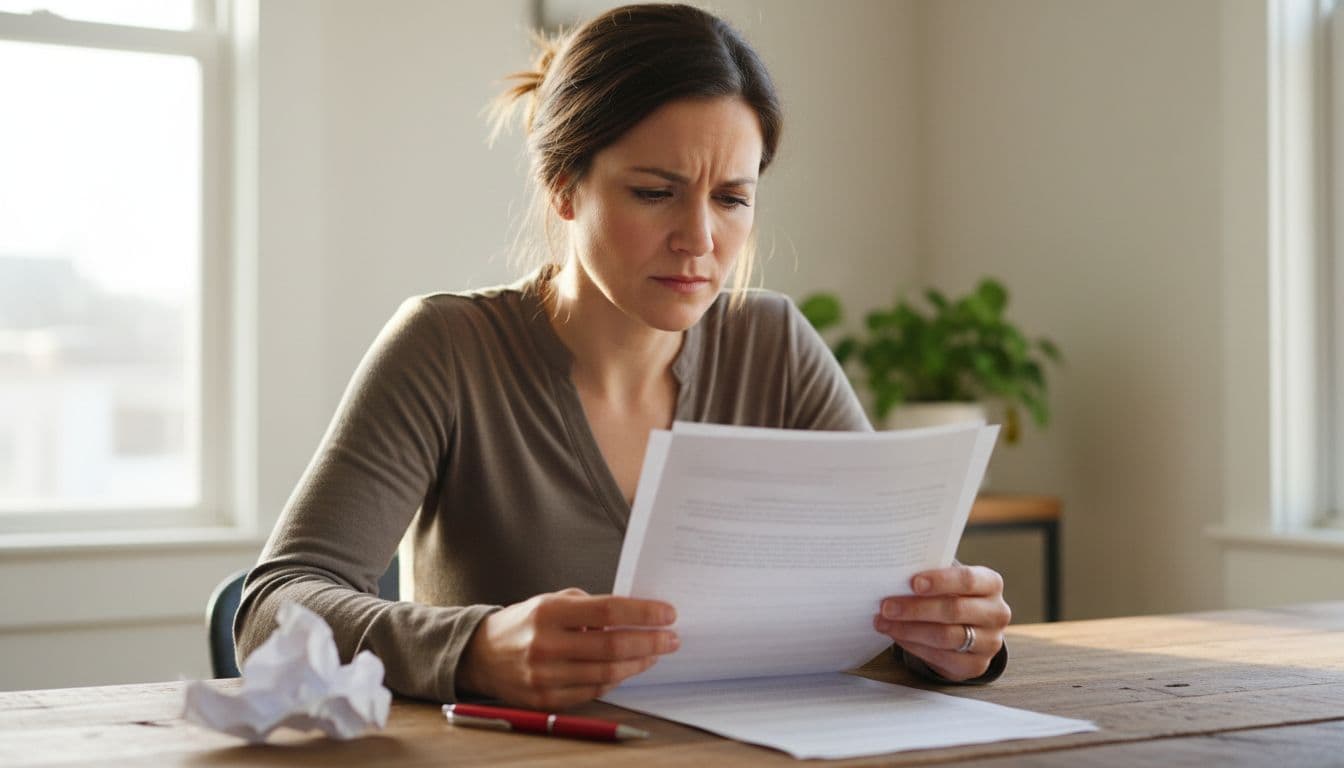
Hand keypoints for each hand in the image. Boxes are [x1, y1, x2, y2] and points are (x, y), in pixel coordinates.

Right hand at [456, 588, 678, 707]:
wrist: (480, 655)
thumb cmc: (524, 623)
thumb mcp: (551, 601)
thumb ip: (589, 608)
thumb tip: (634, 616)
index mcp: (549, 612)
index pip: (608, 611)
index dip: (643, 613)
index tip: (668, 613)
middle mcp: (546, 644)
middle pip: (613, 646)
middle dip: (650, 641)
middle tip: (671, 638)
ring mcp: (545, 676)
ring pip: (607, 673)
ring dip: (638, 663)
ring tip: (655, 653)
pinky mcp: (545, 699)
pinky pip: (592, 692)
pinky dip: (615, 680)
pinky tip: (628, 669)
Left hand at [873, 565, 1010, 680]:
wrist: (969, 629)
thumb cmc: (952, 596)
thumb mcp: (948, 583)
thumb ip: (930, 580)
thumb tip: (892, 578)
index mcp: (991, 584)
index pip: (967, 580)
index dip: (940, 581)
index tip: (913, 583)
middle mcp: (996, 613)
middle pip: (954, 610)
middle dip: (915, 608)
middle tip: (886, 606)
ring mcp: (990, 642)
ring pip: (945, 636)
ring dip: (909, 629)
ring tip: (884, 622)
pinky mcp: (977, 665)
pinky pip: (941, 657)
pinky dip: (914, 646)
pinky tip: (897, 636)